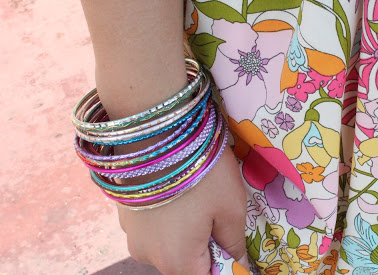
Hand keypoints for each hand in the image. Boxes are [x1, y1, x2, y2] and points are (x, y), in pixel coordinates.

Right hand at [117, 146, 248, 274]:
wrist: (157, 131)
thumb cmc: (201, 172)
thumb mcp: (232, 208)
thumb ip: (235, 242)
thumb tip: (238, 261)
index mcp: (178, 262)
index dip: (225, 265)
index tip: (233, 243)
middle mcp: (149, 256)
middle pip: (186, 264)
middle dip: (206, 246)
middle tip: (219, 213)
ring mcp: (132, 236)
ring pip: (169, 244)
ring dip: (186, 230)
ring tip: (199, 196)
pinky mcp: (124, 214)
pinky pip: (153, 226)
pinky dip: (169, 216)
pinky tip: (178, 190)